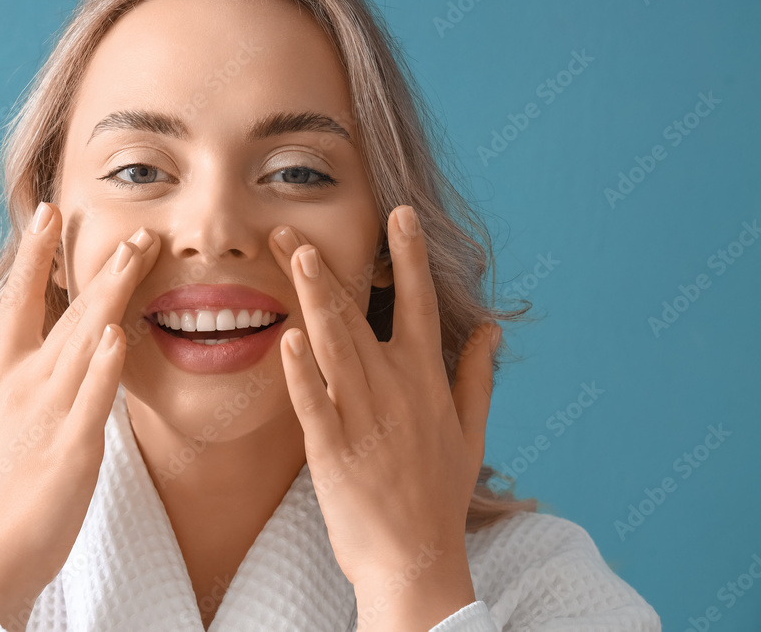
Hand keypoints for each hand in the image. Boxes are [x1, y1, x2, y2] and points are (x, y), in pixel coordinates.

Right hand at [0, 202, 158, 630]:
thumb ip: (18, 389)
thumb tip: (30, 364)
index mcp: (5, 380)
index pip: (19, 304)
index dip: (34, 256)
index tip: (49, 213)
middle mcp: (24, 388)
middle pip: (66, 313)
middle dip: (101, 267)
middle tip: (135, 227)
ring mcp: (46, 416)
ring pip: (82, 341)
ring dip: (111, 294)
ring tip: (137, 252)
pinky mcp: (70, 451)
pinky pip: (91, 400)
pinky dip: (103, 364)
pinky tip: (117, 333)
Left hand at [268, 204, 499, 627]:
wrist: (417, 561)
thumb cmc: (439, 495)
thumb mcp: (470, 433)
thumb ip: (475, 376)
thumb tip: (490, 329)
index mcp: (427, 380)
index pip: (418, 304)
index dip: (408, 257)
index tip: (399, 215)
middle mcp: (395, 389)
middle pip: (358, 315)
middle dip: (327, 268)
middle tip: (294, 230)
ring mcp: (363, 418)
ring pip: (334, 346)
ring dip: (314, 298)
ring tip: (294, 255)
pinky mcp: (332, 451)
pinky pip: (315, 402)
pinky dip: (301, 371)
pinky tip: (286, 338)